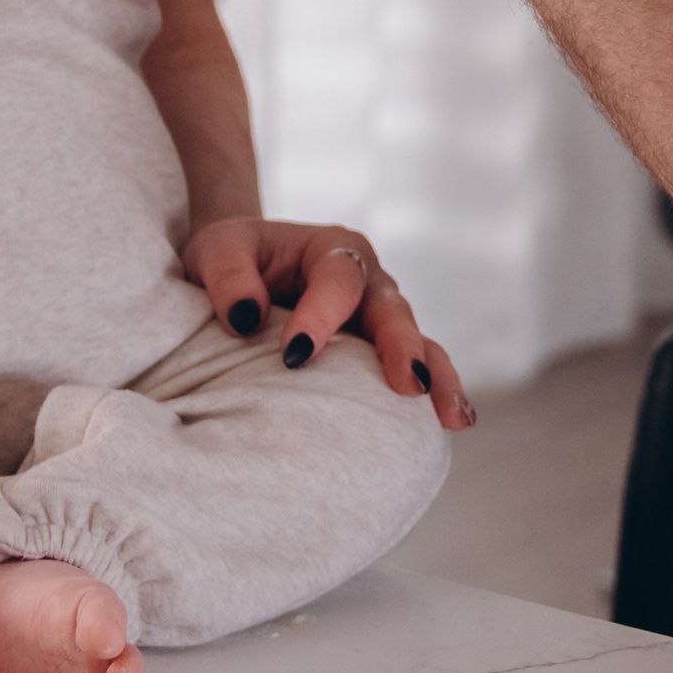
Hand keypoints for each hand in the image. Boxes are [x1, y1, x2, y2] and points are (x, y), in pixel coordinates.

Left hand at [183, 216, 473, 429]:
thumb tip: (245, 318)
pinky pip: (416, 370)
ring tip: (453, 415)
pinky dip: (437, 393)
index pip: (338, 280)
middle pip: (392, 310)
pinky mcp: (379, 355)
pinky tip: (456, 423)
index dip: (320, 316)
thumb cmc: (230, 261)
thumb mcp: (217, 250)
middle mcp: (366, 280)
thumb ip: (228, 275)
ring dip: (435, 377)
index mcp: (330, 249)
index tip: (293, 357)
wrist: (238, 276)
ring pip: (418, 342)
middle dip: (402, 348)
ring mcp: (379, 319)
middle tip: (409, 385)